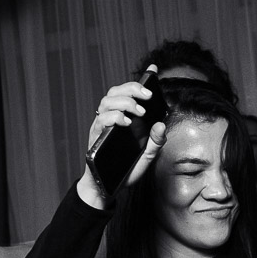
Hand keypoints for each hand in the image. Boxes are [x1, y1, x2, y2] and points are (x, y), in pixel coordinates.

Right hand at [78, 81, 167, 206]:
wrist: (108, 188)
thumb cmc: (125, 171)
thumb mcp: (146, 158)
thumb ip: (156, 142)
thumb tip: (161, 125)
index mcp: (124, 118)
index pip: (130, 93)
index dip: (141, 79)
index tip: (154, 69)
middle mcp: (111, 118)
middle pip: (116, 91)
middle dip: (133, 88)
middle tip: (148, 95)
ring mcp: (101, 125)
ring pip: (107, 101)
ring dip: (124, 101)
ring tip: (139, 111)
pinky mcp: (95, 135)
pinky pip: (101, 119)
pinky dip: (114, 116)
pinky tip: (126, 122)